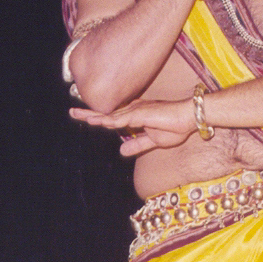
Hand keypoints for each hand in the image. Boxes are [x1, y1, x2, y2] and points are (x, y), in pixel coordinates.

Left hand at [70, 98, 196, 156]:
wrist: (189, 119)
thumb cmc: (176, 127)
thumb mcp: (154, 140)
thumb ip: (138, 144)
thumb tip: (122, 151)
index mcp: (136, 116)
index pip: (114, 118)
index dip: (99, 118)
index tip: (86, 118)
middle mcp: (134, 110)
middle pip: (108, 113)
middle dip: (90, 113)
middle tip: (72, 112)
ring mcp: (136, 110)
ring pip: (111, 115)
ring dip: (95, 116)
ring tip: (78, 115)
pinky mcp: (141, 113)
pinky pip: (122, 118)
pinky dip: (110, 120)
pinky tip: (99, 122)